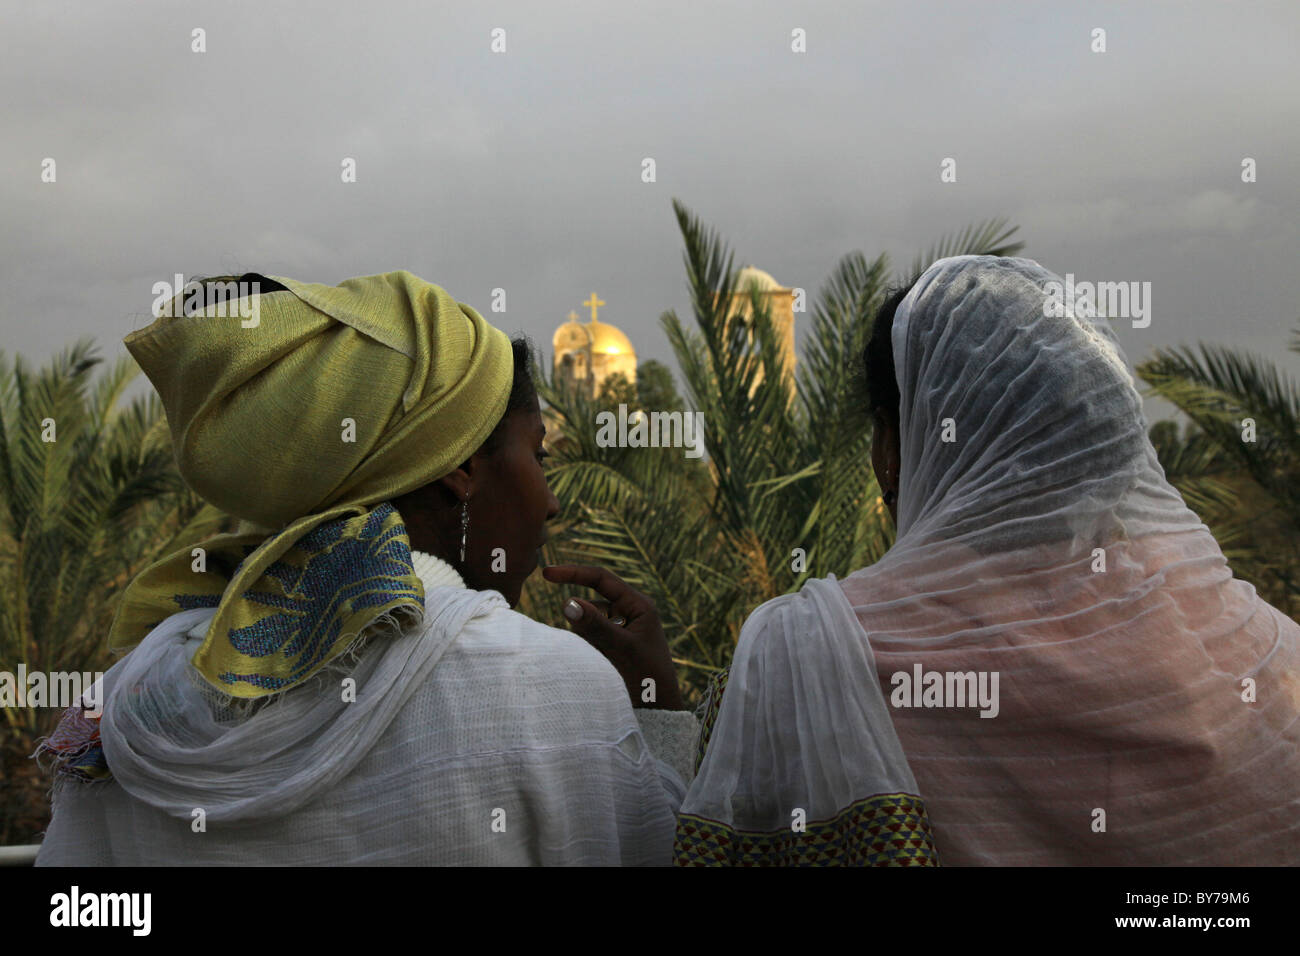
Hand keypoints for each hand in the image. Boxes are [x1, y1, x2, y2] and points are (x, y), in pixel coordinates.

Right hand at [541, 563, 684, 710]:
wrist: (659, 710)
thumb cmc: (648, 676)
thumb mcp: (621, 648)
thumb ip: (595, 626)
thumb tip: (567, 603)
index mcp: (638, 605)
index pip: (601, 579)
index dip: (573, 573)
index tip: (546, 574)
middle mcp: (628, 613)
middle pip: (591, 605)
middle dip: (583, 622)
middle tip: (597, 647)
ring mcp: (620, 629)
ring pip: (587, 624)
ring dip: (585, 640)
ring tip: (605, 662)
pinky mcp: (612, 646)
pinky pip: (588, 639)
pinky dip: (587, 649)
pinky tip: (601, 666)